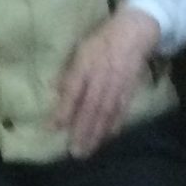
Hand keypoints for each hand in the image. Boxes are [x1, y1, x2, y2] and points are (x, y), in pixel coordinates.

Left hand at [55, 8, 161, 160]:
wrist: (133, 32)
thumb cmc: (101, 41)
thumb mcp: (80, 50)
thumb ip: (68, 73)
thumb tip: (52, 90)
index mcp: (86, 65)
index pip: (73, 91)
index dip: (63, 110)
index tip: (52, 128)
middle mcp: (101, 77)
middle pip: (90, 107)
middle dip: (82, 131)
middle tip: (74, 153)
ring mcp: (117, 84)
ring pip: (106, 113)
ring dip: (97, 133)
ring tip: (88, 151)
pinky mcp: (129, 88)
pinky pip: (122, 109)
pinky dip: (115, 125)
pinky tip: (108, 138)